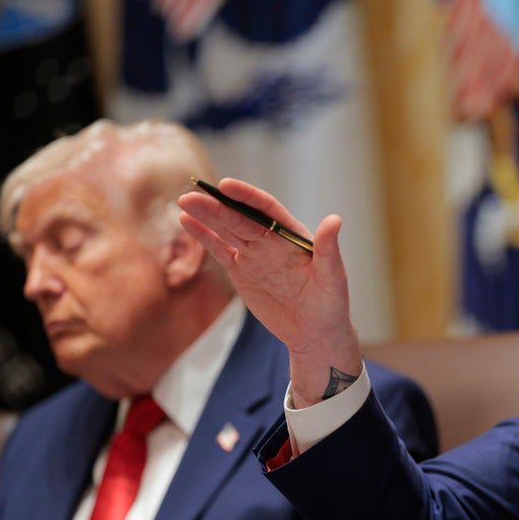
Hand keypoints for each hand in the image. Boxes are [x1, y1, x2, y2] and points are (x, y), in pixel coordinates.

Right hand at [178, 178, 361, 405]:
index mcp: (292, 235)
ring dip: (206, 216)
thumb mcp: (333, 278)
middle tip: (192, 196)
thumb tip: (334, 220)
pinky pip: (220, 250)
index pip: (266, 210)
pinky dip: (204, 237)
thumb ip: (328, 249)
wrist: (315, 333)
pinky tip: (187, 222)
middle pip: (240, 218)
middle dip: (216, 206)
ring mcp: (254, 254)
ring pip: (226, 230)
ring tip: (184, 201)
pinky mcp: (241, 271)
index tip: (226, 186)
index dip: (247, 197)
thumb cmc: (330, 305)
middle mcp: (271, 239)